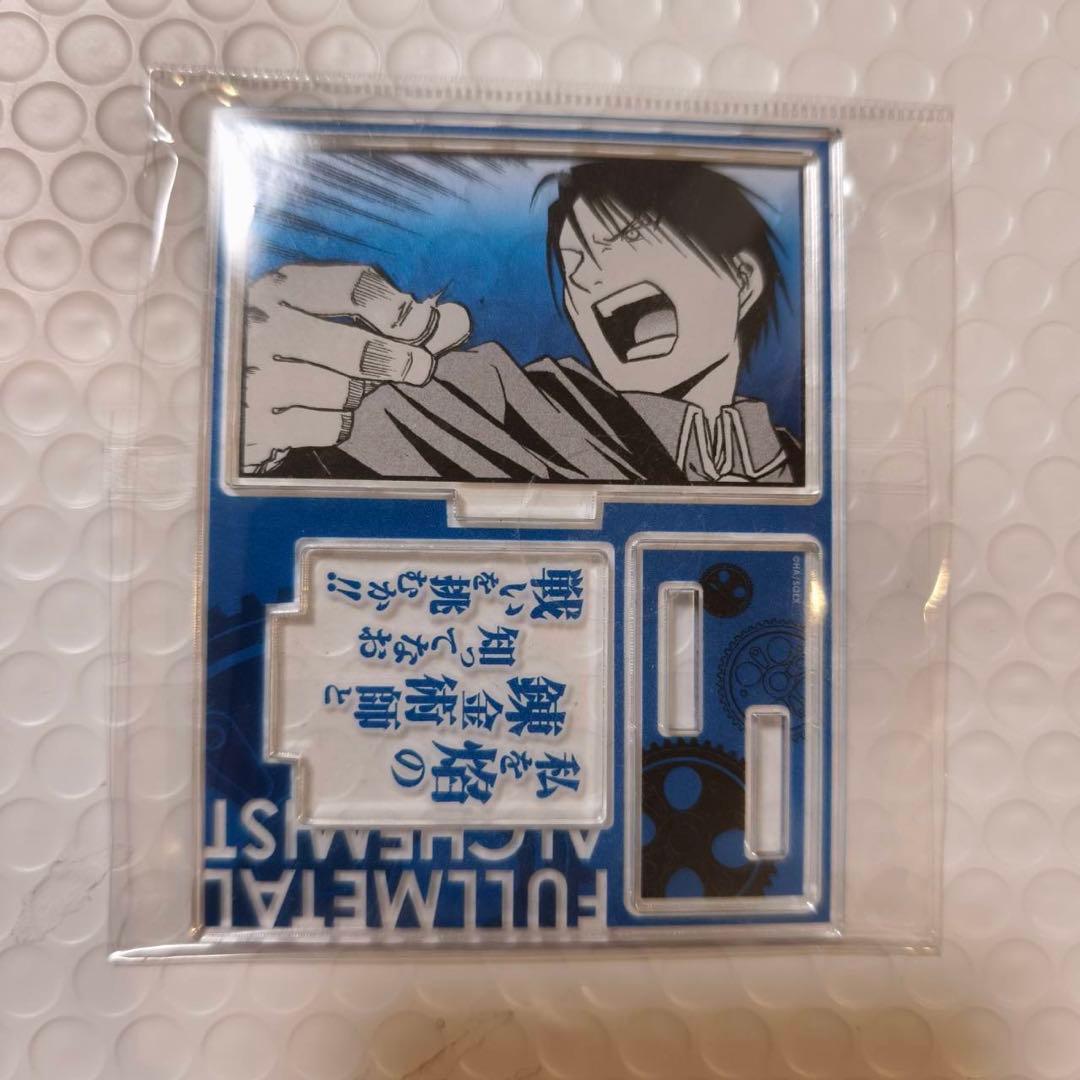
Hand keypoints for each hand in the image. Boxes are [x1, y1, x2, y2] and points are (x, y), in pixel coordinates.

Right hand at [240, 263, 468, 474]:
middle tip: (421, 368)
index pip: (356, 287)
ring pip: (344, 391)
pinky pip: (328, 426)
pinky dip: (336, 422)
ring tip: (342, 387)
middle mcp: (263, 326)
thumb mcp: (333, 322)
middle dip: (399, 361)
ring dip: (355, 393)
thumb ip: (397, 322)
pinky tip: (319, 413)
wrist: (233, 399)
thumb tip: (459, 320)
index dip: (402, 310)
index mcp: (281, 286)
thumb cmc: (297, 354)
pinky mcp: (259, 425)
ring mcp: (256, 377)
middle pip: (358, 347)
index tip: (425, 326)